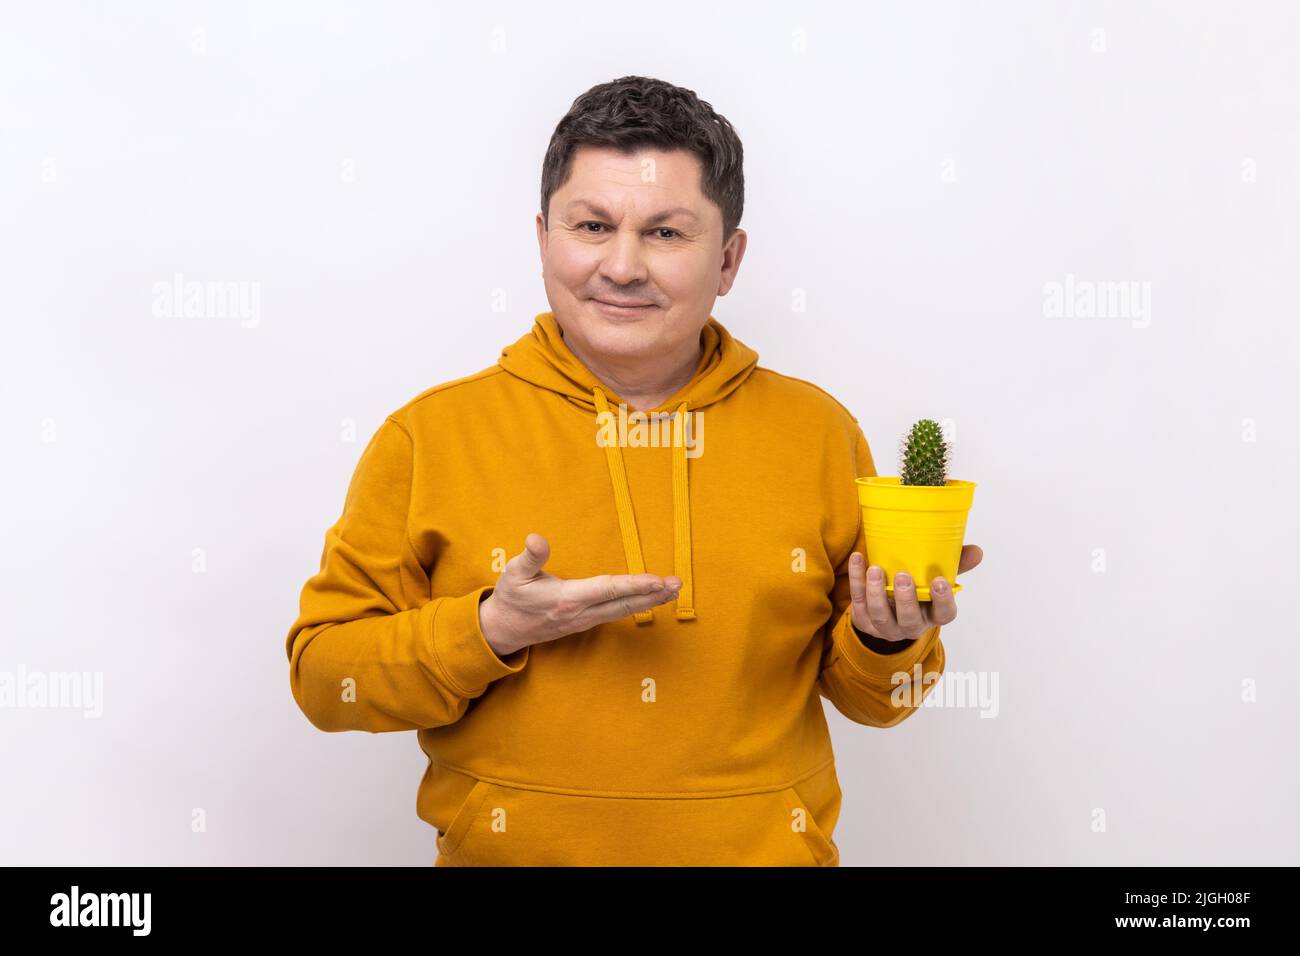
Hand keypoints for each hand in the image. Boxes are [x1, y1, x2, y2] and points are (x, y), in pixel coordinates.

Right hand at [478, 533, 682, 656]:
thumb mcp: (513, 574)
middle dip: (652, 594)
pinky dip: (637, 606)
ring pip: (624, 611)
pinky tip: (652, 600)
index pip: (608, 590)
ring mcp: (585, 620)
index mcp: (567, 598)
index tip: (656, 580)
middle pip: (624, 604)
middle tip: (677, 584)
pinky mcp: (586, 622)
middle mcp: (581, 613)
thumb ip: (530, 556)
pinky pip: (617, 613)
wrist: (504, 630)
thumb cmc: (510, 598)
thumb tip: (536, 538)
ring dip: (650, 601)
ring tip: (673, 590)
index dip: (634, 585)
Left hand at [848, 545, 983, 642]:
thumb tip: (977, 551)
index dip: (943, 601)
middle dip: (905, 599)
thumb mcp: (936, 579)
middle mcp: (910, 626)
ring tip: (876, 570)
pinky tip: (858, 559)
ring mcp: (885, 627)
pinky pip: (858, 603)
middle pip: (909, 620)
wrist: (888, 610)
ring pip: (880, 615)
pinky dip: (856, 581)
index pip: (943, 615)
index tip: (940, 581)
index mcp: (932, 615)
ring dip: (876, 592)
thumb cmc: (919, 590)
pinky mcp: (864, 621)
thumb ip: (955, 564)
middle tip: (903, 576)